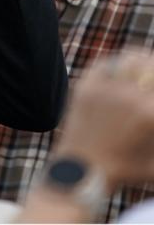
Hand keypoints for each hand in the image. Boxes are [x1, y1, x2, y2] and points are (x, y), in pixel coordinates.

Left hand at [52, 50, 153, 187]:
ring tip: (144, 59)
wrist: (84, 171)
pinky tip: (121, 63)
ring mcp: (106, 90)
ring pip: (129, 61)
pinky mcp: (85, 88)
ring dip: (140, 59)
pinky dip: (115, 62)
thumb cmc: (126, 170)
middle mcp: (130, 97)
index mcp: (151, 113)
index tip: (153, 93)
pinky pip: (104, 65)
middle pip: (151, 67)